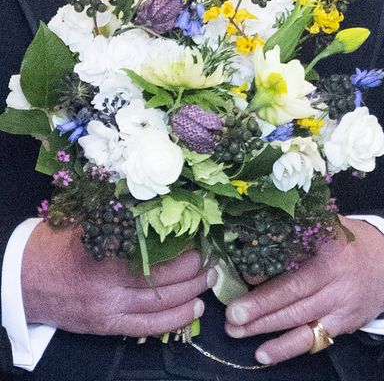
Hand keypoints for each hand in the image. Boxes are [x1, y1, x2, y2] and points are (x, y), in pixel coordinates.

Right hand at [21, 220, 213, 336]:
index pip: (157, 256)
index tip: (203, 237)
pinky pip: (146, 328)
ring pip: (160, 306)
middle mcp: (108, 288)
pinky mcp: (105, 326)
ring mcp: (107, 310)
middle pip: (163, 282)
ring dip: (191, 294)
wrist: (24, 280)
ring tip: (210, 280)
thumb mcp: (91, 222)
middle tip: (213, 259)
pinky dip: (173, 321)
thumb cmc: (59, 244)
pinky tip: (193, 310)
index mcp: (106, 256)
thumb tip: (165, 201)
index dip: (185, 250)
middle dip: (195, 271)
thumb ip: (125, 216)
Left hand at [224, 217, 383, 364]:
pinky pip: (312, 340)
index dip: (271, 276)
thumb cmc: (353, 242)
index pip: (299, 265)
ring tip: (236, 330)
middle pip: (295, 295)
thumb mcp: (331, 226)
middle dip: (261, 307)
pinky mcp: (344, 325)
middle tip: (232, 314)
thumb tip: (260, 236)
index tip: (243, 278)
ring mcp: (342, 305)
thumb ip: (301, 232)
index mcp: (333, 249)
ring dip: (265, 328)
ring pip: (299, 320)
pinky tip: (263, 353)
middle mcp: (338, 279)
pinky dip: (286, 348)